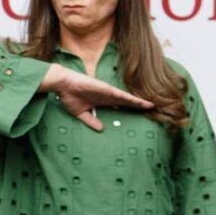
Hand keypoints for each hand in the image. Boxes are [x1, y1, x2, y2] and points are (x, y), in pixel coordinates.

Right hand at [39, 64, 153, 130]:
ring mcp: (107, 92)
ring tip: (151, 106)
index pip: (119, 106)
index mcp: (102, 102)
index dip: (129, 110)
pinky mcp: (106, 89)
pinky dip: (131, 98)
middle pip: (127, 102)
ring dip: (139, 102)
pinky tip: (140, 102)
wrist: (63, 85)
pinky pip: (121, 94)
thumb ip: (91, 120)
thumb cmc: (69, 96)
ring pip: (127, 98)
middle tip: (152, 111)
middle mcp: (107, 97)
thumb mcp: (80, 113)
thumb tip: (101, 129)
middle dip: (138, 106)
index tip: (140, 115)